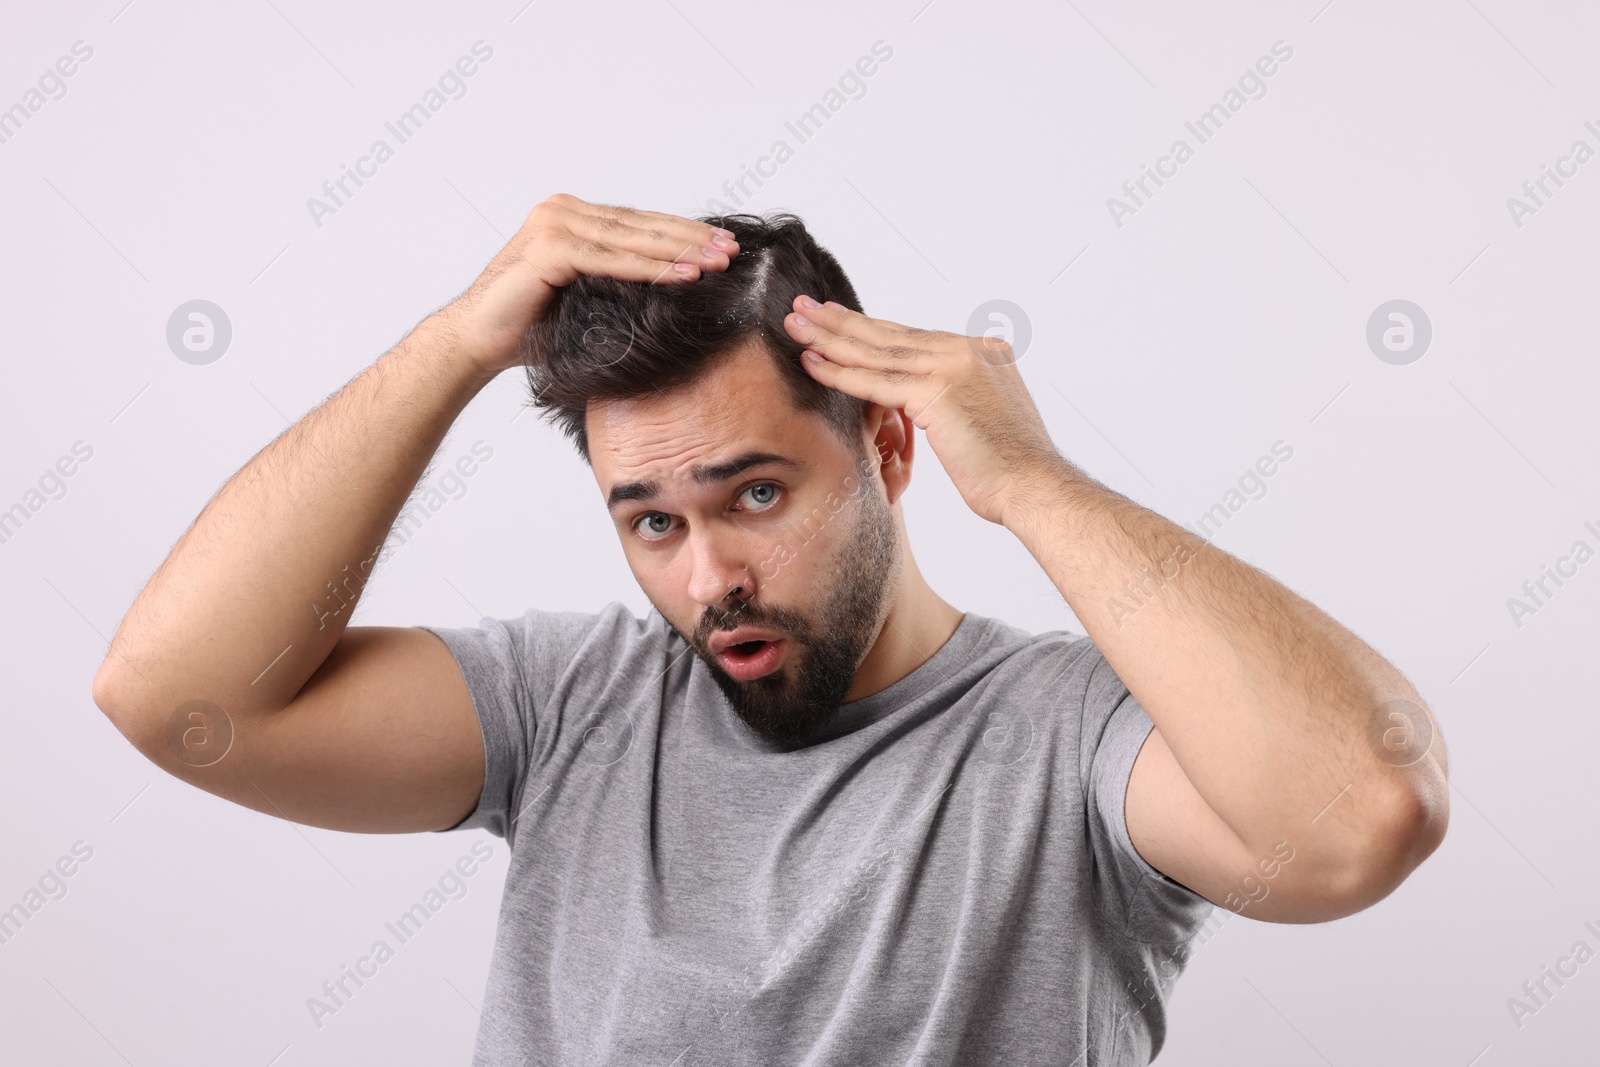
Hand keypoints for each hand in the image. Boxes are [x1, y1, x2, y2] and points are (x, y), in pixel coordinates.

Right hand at [438, 193, 739, 379]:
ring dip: (680, 250)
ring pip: (631, 238)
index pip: (639, 222)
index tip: (723, 244)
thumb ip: (619, 283)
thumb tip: (677, 286)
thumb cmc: (530, 329)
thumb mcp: (586, 299)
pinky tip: (685, 276)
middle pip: (641, 225)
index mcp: (572, 217)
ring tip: (719, 262)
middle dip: (691, 237)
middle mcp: (562, 211)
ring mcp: (553, 225)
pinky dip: (651, 268)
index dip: (682, 232)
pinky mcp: (548, 249)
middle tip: (733, 249)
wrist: (477, 343)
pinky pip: (611, 259)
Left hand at [784, 296, 1064, 525]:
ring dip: (830, 338)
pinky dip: (841, 372)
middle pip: (890, 335)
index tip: (837, 317)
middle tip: (804, 305)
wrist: (1036, 487)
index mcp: (983, 352)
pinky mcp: (937, 392)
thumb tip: (935, 408)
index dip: (870, 328)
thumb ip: (958, 402)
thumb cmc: (1011, 470)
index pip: (913, 338)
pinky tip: (812, 362)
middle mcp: (968, 351)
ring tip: (795, 325)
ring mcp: (953, 367)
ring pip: (877, 352)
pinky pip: (876, 381)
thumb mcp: (986, 421)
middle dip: (842, 321)